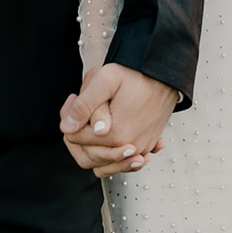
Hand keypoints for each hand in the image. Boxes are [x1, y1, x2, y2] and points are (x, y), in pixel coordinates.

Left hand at [60, 63, 174, 177]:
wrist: (164, 71)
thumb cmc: (136, 72)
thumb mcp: (105, 80)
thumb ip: (84, 106)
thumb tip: (67, 128)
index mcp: (116, 133)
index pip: (76, 140)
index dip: (70, 120)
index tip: (74, 100)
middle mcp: (130, 146)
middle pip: (89, 155)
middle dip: (80, 135)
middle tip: (83, 110)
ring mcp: (141, 147)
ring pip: (106, 162)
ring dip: (97, 145)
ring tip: (97, 119)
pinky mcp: (148, 144)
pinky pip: (124, 160)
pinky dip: (113, 150)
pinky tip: (110, 130)